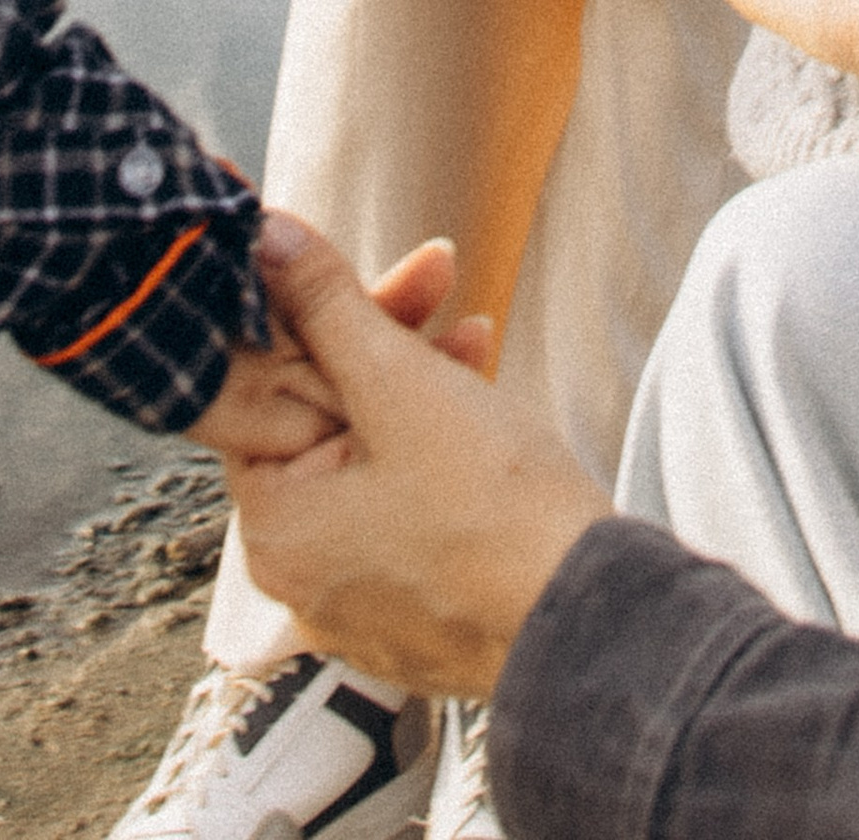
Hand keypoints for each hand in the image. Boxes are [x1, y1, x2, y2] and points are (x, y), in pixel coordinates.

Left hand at [230, 214, 613, 695]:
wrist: (594, 619)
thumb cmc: (496, 513)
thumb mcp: (400, 384)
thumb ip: (325, 304)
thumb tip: (264, 240)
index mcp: (276, 530)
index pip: (271, 389)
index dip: (324, 311)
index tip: (369, 266)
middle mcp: (301, 577)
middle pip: (325, 420)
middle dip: (383, 341)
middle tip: (438, 281)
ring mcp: (359, 601)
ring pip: (371, 458)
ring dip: (418, 386)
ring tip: (477, 340)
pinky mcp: (415, 610)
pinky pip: (405, 507)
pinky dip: (436, 453)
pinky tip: (483, 410)